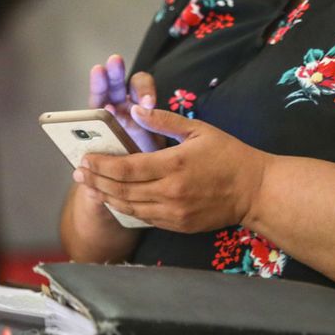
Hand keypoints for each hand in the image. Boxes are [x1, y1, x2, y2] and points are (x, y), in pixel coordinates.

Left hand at [74, 108, 272, 234]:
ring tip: (90, 186)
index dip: (102, 164)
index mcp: (174, 164)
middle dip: (96, 180)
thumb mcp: (199, 130)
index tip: (85, 158)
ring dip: (106, 197)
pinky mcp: (178, 224)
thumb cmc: (230, 156)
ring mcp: (173, 212)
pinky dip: (126, 209)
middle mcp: (170, 192)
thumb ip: (164, 121)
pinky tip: (115, 200)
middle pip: (122, 189)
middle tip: (79, 172)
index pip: (126, 168)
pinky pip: (144, 217)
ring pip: (129, 207)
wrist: (255, 191)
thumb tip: (135, 110)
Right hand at [88, 53, 162, 152]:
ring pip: (101, 94)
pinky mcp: (92, 127)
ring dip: (100, 81)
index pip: (141, 86)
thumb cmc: (149, 155)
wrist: (136, 175)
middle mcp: (121, 105)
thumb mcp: (158, 140)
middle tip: (116, 61)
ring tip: (99, 70)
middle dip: (117, 72)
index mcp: (140, 103)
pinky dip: (93, 111)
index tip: (148, 103)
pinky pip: (90, 116)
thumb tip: (147, 108)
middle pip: (118, 83)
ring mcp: (105, 115)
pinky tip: (97, 109)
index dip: (144, 90)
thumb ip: (156, 124)